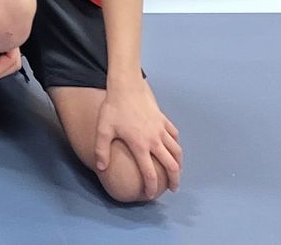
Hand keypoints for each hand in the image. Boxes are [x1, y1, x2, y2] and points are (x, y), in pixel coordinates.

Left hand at [94, 81, 182, 195]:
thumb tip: (101, 168)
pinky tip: (173, 147)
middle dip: (174, 180)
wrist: (126, 85)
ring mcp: (161, 129)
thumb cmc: (113, 107)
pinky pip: (174, 135)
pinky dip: (176, 144)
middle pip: (171, 166)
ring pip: (177, 151)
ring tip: (176, 171)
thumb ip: (102, 150)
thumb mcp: (103, 129)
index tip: (151, 195)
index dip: (151, 188)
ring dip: (178, 164)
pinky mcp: (163, 119)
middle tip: (172, 188)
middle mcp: (155, 140)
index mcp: (140, 146)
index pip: (150, 174)